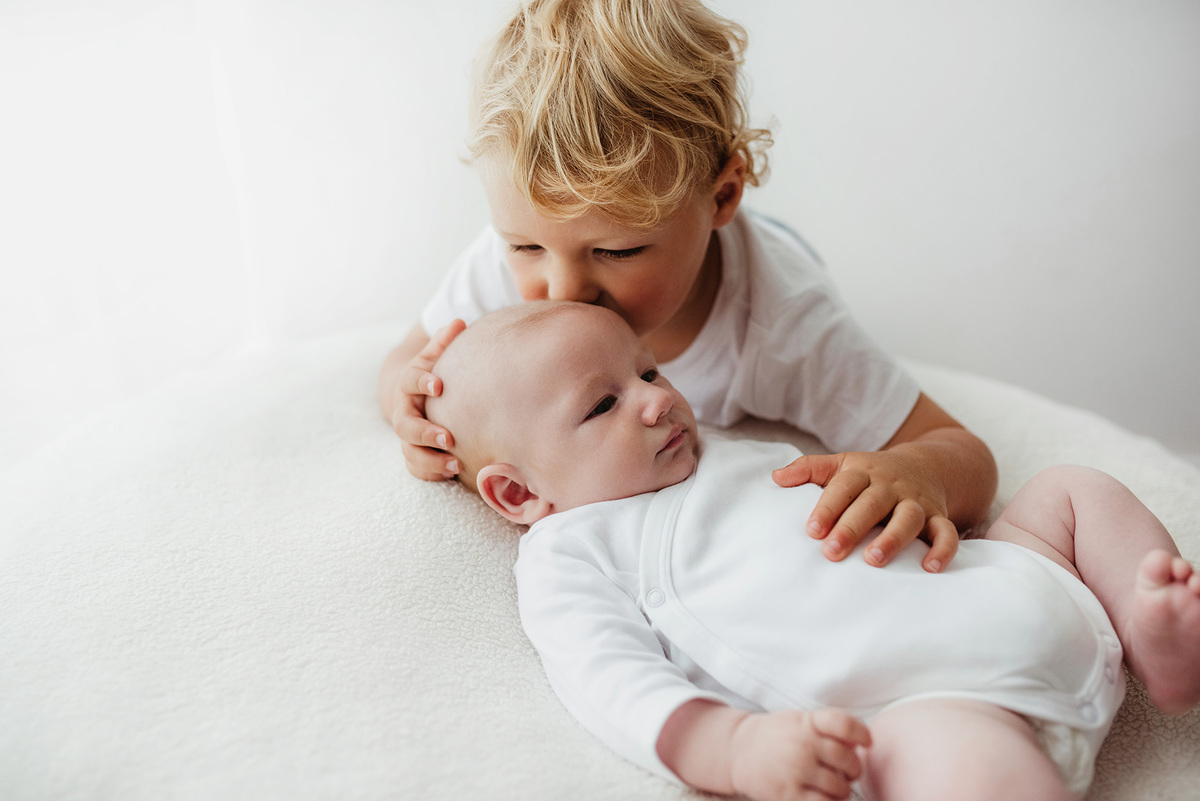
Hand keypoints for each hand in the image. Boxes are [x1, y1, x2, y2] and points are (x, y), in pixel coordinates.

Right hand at [382, 320, 466, 480]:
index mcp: (409, 384)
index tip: (439, 384)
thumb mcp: (434, 358)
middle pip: (406, 426)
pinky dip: (431, 474)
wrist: (412, 398)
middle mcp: (403, 412)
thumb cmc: (431, 376)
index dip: (422, 382)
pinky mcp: (413, 453)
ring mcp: (406, 436)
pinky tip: (452, 474)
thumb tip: (459, 321)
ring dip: (431, 461)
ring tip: (456, 464)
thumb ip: (444, 343)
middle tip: (449, 438)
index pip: (410, 381)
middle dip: (426, 432)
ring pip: (410, 453)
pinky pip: (416, 468)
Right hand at [729, 709, 870, 800]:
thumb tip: (859, 744)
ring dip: (841, 791)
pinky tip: (821, 797)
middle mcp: (802, 744)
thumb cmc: (775, 736)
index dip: (862, 734)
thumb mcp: (799, 721)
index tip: (866, 742)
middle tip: (845, 772)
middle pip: (848, 760)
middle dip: (853, 770)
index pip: (845, 724)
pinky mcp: (788, 794)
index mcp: (807, 722)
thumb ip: (827, 728)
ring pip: (840, 788)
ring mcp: (796, 769)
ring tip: (831, 787)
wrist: (738, 750)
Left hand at [772, 450, 958, 571]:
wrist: (926, 466)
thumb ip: (808, 469)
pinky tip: (930, 568)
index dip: (827, 508)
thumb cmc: (870, 474)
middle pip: (872, 503)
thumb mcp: (841, 464)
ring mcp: (916, 501)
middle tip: (832, 551)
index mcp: (863, 472)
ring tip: (874, 560)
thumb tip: (775, 478)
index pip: (844, 486)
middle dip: (852, 527)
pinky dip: (943, 549)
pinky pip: (946, 532)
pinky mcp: (939, 516)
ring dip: (893, 538)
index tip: (811, 531)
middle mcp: (891, 486)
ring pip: (908, 517)